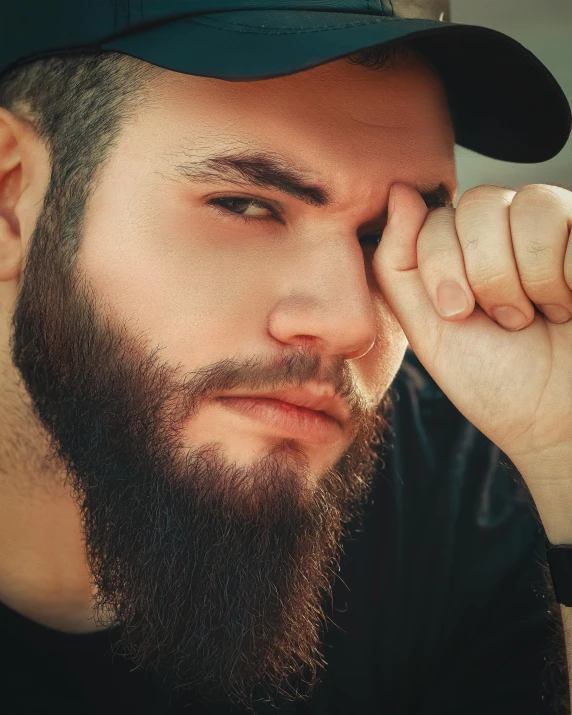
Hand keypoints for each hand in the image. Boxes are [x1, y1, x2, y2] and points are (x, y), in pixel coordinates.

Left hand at [373, 183, 571, 497]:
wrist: (558, 420)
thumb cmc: (496, 380)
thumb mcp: (428, 328)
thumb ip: (399, 264)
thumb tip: (399, 191)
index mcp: (464, 249)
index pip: (436, 217)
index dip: (442, 269)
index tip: (459, 315)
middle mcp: (511, 229)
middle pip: (479, 204)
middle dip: (485, 276)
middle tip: (507, 320)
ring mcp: (558, 227)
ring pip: (530, 205)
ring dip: (530, 279)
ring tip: (542, 314)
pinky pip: (570, 218)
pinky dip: (565, 278)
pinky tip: (571, 304)